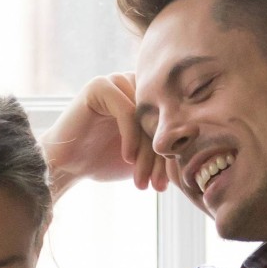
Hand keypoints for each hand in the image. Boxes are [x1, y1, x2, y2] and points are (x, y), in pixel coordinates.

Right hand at [41, 73, 171, 199]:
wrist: (66, 165)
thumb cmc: (103, 161)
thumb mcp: (144, 158)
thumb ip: (166, 150)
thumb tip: (200, 156)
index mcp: (147, 97)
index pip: (171, 122)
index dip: (171, 155)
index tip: (166, 184)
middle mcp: (134, 84)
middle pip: (160, 119)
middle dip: (160, 157)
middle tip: (156, 185)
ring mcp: (117, 82)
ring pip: (145, 116)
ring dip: (146, 151)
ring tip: (140, 178)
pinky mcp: (99, 87)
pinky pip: (126, 111)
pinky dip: (130, 137)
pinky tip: (126, 159)